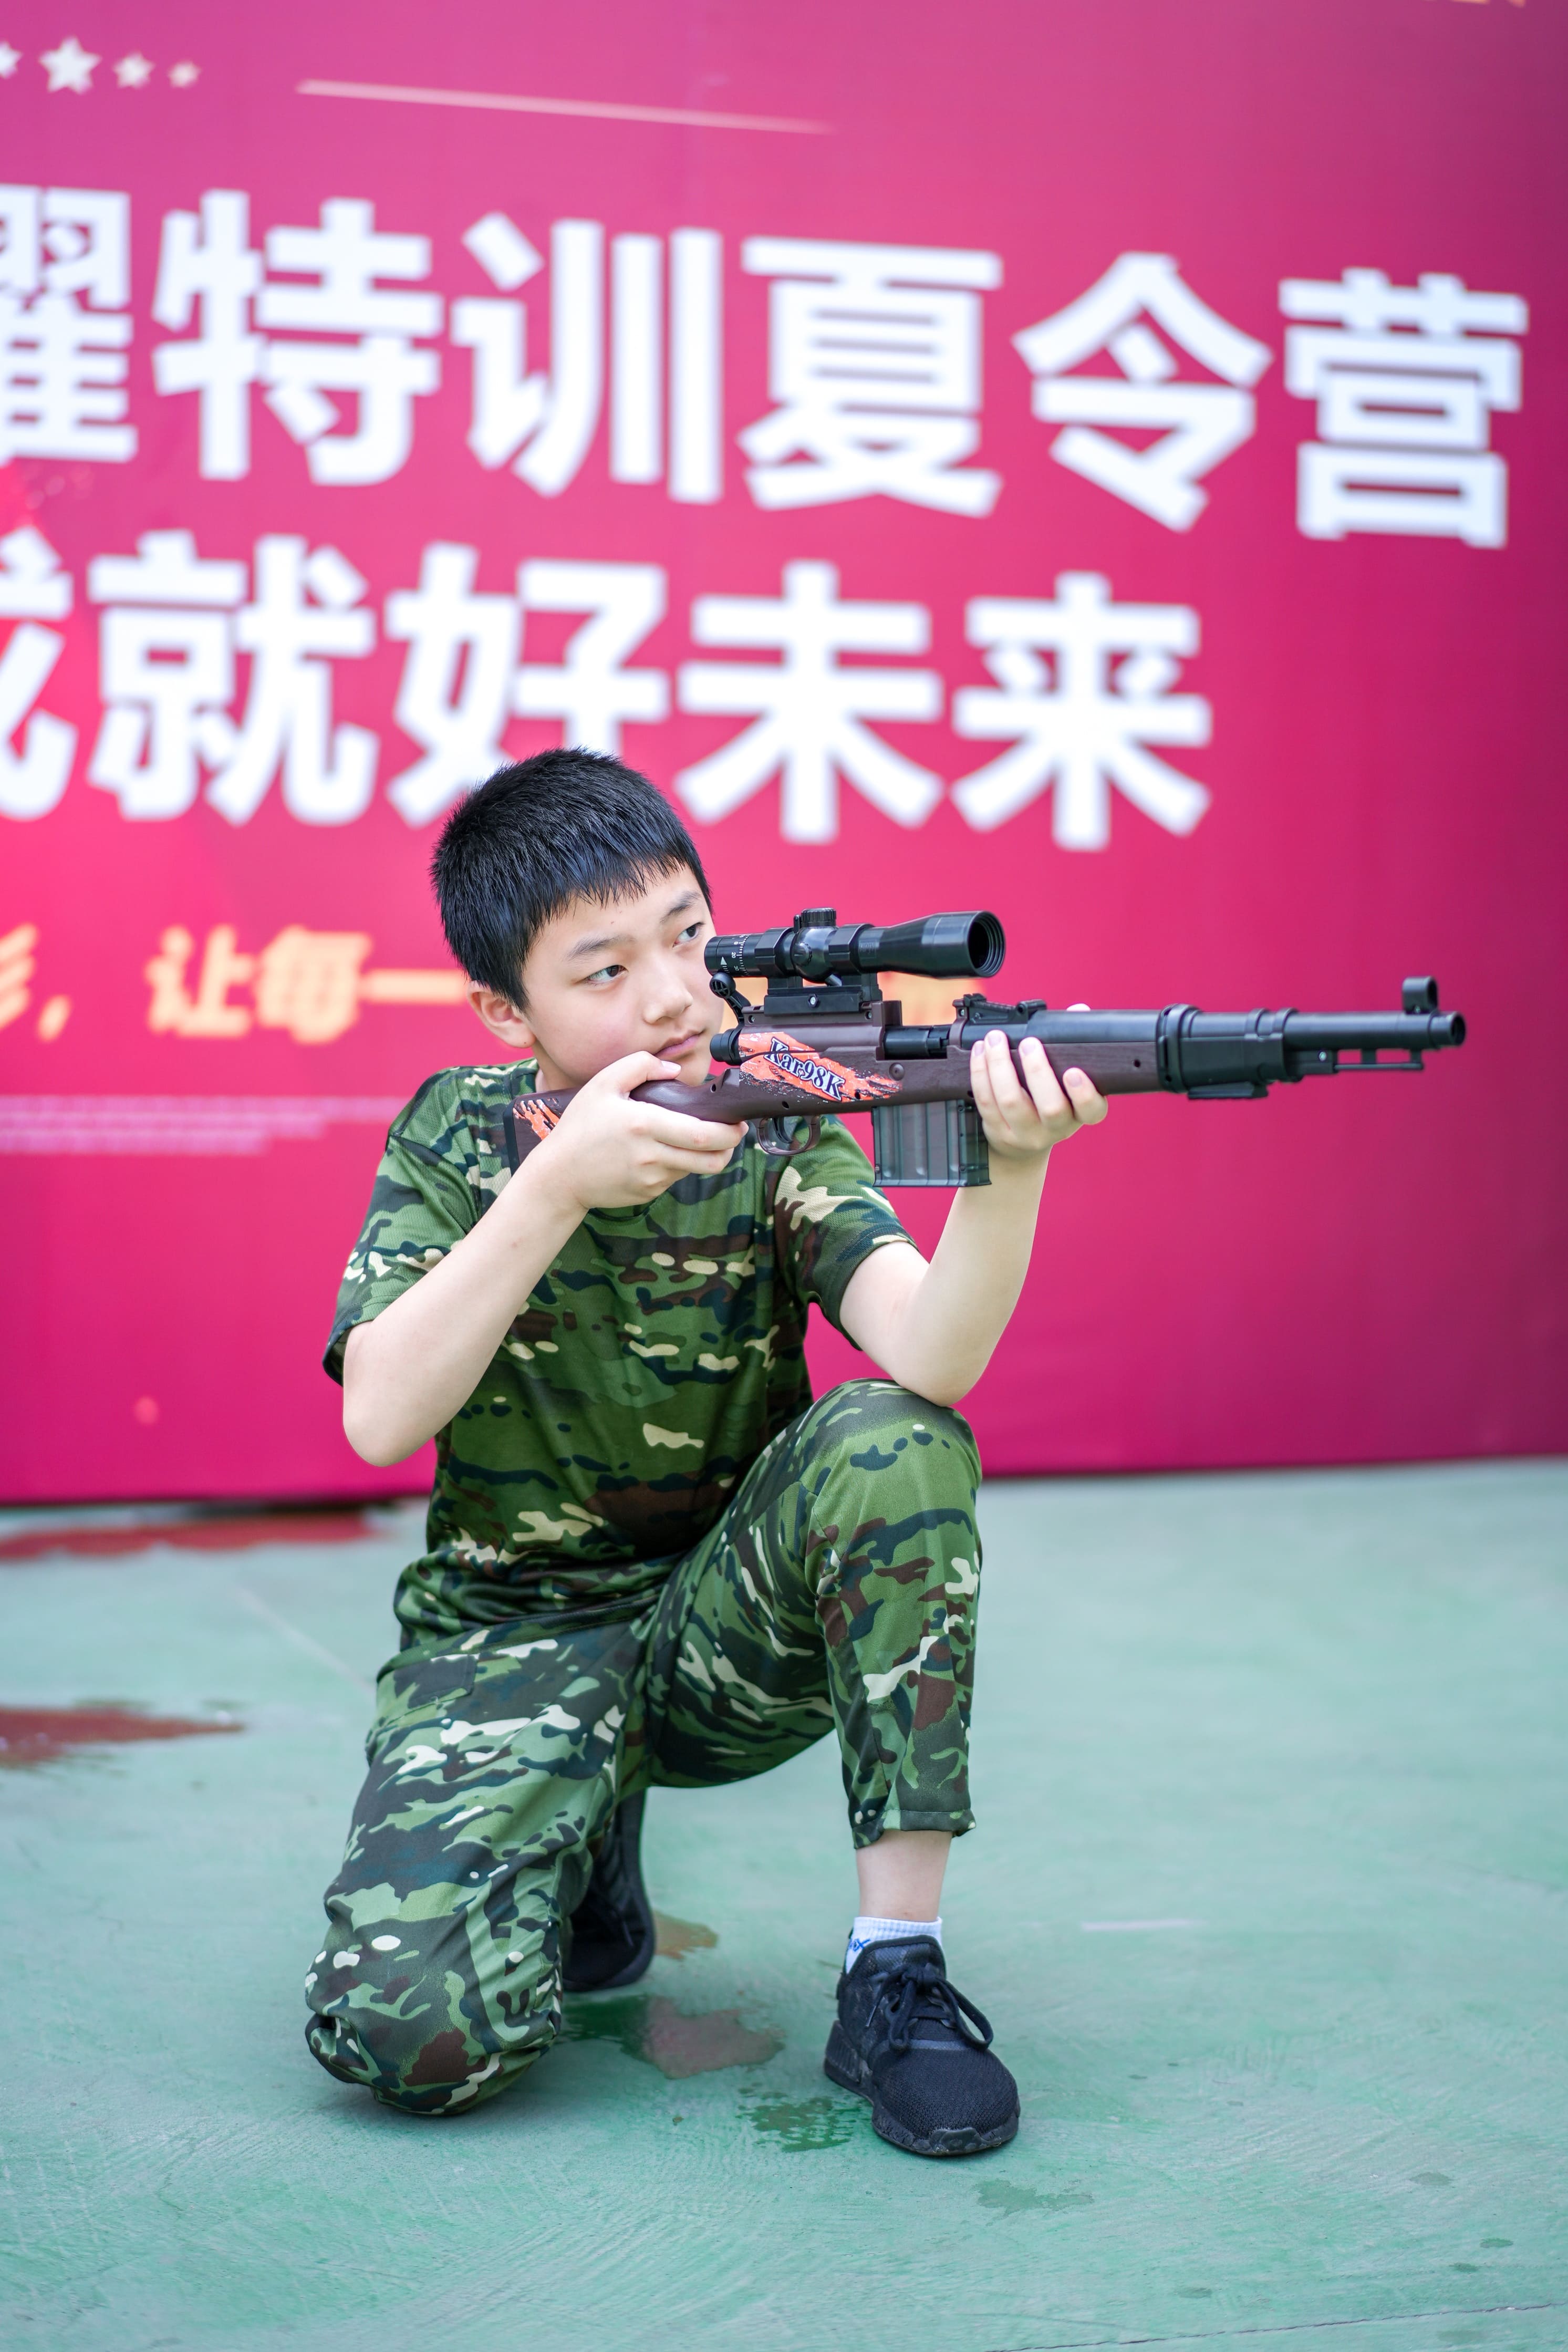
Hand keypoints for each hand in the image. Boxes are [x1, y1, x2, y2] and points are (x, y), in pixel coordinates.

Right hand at [529, 1052, 741, 1211]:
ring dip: (702, 1156)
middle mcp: (652, 1156)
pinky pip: (674, 1178)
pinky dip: (677, 1165)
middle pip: (710, 1160)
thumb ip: (639, 1065)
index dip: (729, 1132)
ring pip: (694, 1169)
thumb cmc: (580, 1127)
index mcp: (644, 1125)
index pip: (701, 1134)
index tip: (738, 1122)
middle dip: (730, 1148)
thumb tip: (673, 1071)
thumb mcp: (603, 1084)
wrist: (559, 1175)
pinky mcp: (647, 1194)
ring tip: (694, 1139)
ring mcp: (651, 1179)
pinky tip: (660, 1153)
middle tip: (733, 1135)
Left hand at [969, 1026, 1106, 1167]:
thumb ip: (1072, 1046)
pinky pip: (986, 1102)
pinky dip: (980, 1073)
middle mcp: (1056, 1128)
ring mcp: (1026, 1133)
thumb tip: (1079, 1011)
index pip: (1092, 1110)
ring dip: (1000, 1066)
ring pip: (1012, 1102)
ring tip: (995, 1040)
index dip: (1085, 1094)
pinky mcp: (998, 1131)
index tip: (1073, 1072)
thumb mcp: (1066, 1081)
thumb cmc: (1049, 1099)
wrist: (1023, 1144)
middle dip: (1038, 1071)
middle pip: (1051, 1107)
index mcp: (1079, 1113)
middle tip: (1030, 1043)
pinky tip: (980, 1053)